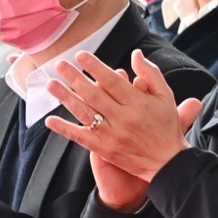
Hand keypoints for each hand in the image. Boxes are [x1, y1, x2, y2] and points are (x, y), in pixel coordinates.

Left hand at [45, 50, 203, 205]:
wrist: (168, 163)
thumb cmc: (166, 127)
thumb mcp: (166, 96)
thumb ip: (150, 73)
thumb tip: (135, 54)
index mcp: (138, 103)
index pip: (112, 81)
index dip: (95, 67)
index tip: (80, 55)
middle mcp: (123, 118)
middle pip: (94, 94)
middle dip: (75, 77)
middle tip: (60, 64)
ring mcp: (112, 135)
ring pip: (84, 112)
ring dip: (65, 97)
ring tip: (51, 84)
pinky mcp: (104, 149)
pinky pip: (80, 137)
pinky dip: (64, 129)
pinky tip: (50, 120)